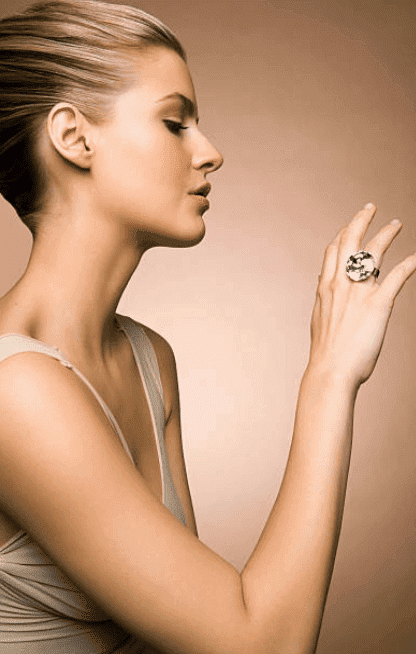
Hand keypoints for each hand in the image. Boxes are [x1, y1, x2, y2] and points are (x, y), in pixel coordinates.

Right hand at [307, 203, 415, 388]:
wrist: (331, 371)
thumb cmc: (326, 352)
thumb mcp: (320, 319)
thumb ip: (326, 300)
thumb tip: (326, 290)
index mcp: (325, 287)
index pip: (333, 250)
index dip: (342, 233)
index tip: (350, 225)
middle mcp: (340, 283)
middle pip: (349, 240)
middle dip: (361, 219)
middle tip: (371, 208)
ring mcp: (359, 292)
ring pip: (372, 251)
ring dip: (386, 233)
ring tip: (396, 224)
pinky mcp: (379, 304)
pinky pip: (397, 276)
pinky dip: (409, 264)